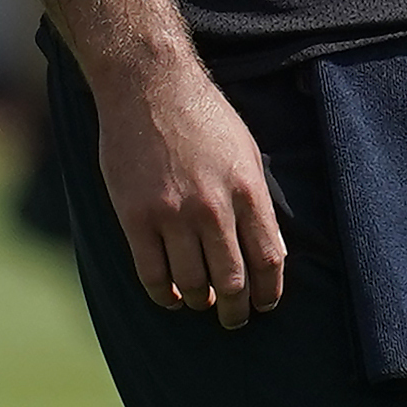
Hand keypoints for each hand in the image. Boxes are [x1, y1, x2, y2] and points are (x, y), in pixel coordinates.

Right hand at [89, 52, 287, 329]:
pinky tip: (171, 296)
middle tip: (236, 319)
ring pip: (193, 284)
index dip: (270, 291)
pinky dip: (164, 295)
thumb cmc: (203, 116)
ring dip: (201, 304)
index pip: (268, 258)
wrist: (148, 87)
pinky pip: (151, 274)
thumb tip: (270, 252)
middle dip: (237, 309)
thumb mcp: (245, 152)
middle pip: (232, 280)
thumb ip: (257, 203)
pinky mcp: (135, 218)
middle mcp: (213, 207)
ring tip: (203, 305)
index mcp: (247, 189)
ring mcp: (172, 215)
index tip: (266, 305)